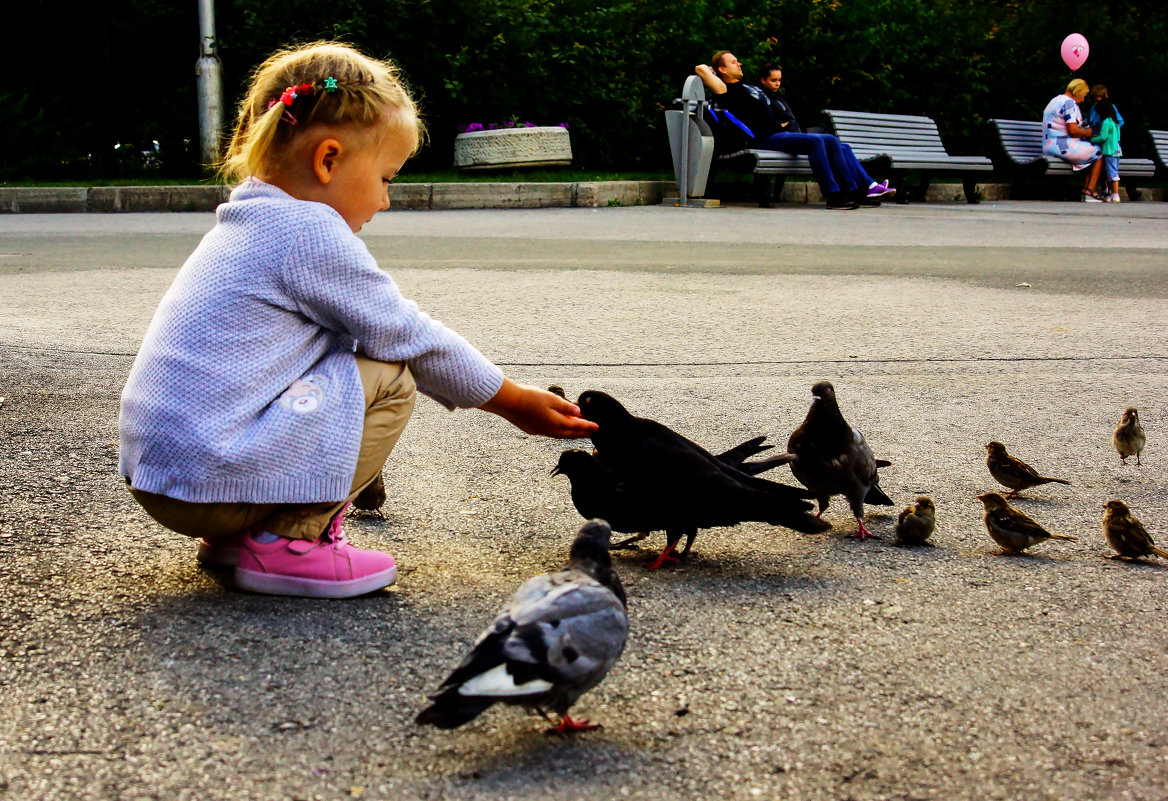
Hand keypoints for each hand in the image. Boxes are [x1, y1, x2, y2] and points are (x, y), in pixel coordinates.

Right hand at [479, 379, 597, 438]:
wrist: (508, 402)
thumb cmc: (529, 397)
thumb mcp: (551, 398)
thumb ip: (565, 407)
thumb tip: (578, 412)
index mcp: (556, 423)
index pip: (576, 426)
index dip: (587, 426)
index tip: (597, 427)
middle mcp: (549, 430)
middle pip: (569, 434)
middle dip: (581, 433)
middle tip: (591, 432)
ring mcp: (540, 431)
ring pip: (559, 435)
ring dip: (570, 433)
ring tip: (578, 431)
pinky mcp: (532, 430)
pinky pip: (550, 433)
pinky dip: (559, 432)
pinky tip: (558, 428)